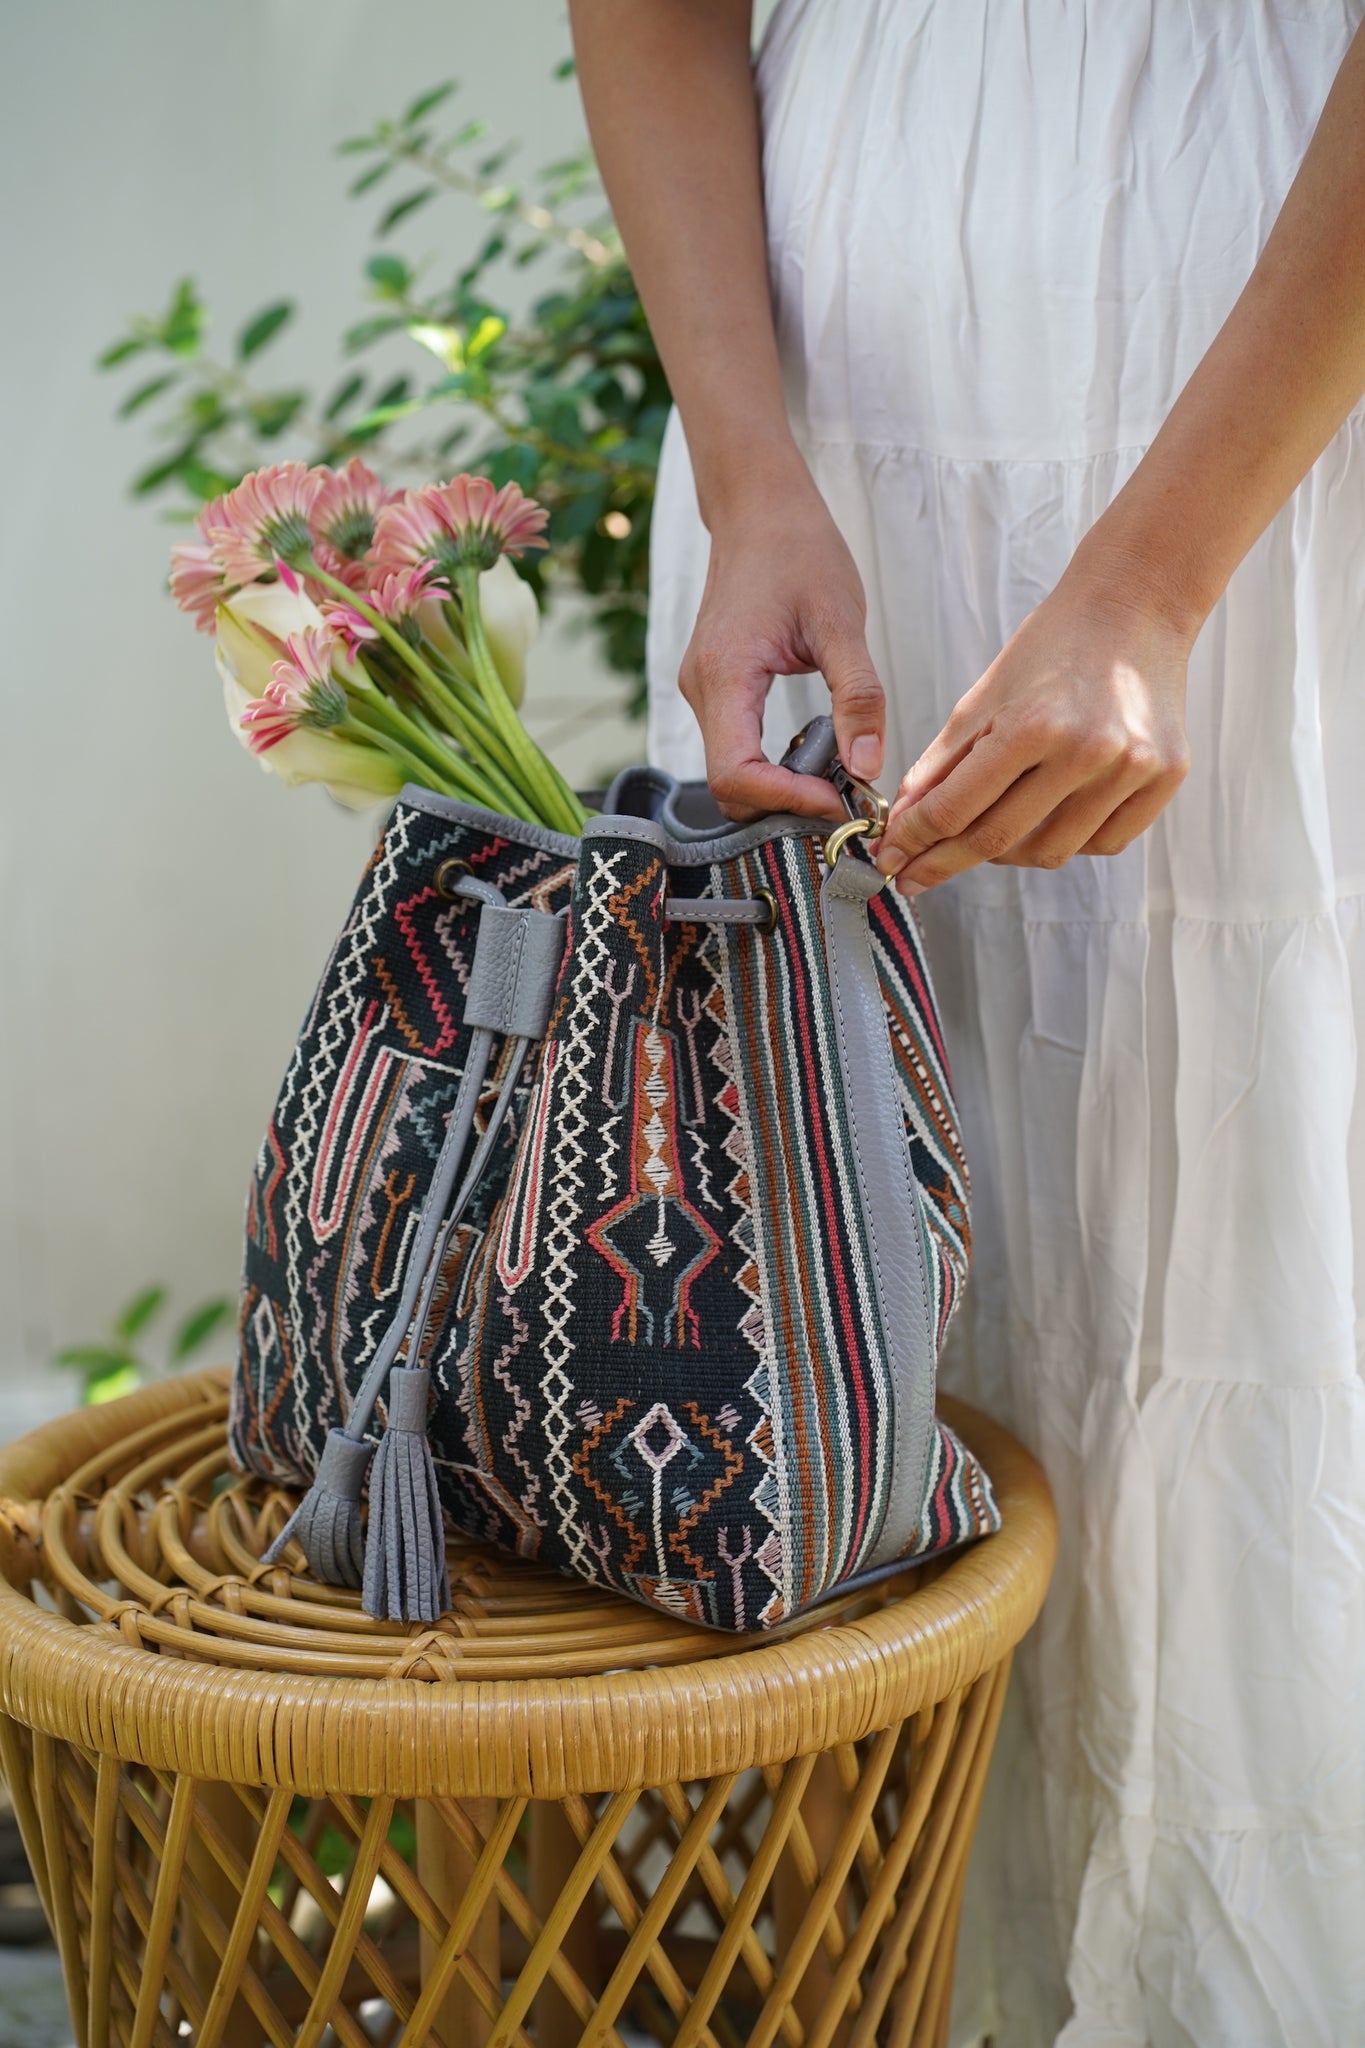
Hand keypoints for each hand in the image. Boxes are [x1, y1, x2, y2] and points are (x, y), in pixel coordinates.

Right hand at [680, 465, 885, 820]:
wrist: (759, 508)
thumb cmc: (798, 550)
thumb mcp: (841, 622)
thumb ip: (857, 697)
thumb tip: (866, 767)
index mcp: (724, 676)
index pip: (736, 776)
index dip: (786, 802)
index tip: (839, 801)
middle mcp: (700, 691)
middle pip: (730, 786)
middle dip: (786, 805)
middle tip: (846, 800)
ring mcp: (703, 692)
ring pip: (733, 773)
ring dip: (784, 789)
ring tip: (839, 779)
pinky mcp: (716, 689)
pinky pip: (737, 749)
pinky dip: (776, 768)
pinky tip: (819, 755)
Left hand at [875, 564, 1192, 891]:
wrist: (1135, 606)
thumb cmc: (1052, 646)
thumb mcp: (983, 698)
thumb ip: (940, 766)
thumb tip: (903, 824)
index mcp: (1033, 725)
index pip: (956, 809)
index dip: (914, 841)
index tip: (890, 860)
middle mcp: (1088, 751)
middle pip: (999, 840)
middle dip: (945, 862)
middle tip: (915, 873)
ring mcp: (1133, 768)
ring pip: (1051, 851)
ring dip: (1008, 854)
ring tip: (988, 834)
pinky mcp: (1167, 776)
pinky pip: (1105, 843)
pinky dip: (1068, 841)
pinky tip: (1048, 821)